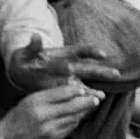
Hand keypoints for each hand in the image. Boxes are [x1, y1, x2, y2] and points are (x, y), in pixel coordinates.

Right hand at [0, 82, 98, 138]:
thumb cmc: (19, 117)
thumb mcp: (30, 100)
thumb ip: (50, 95)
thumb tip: (74, 91)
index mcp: (36, 102)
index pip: (62, 93)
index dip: (76, 91)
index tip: (84, 89)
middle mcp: (43, 116)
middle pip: (73, 106)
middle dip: (88, 102)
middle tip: (98, 98)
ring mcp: (49, 131)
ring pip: (74, 119)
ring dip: (83, 112)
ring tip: (90, 106)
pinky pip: (69, 129)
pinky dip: (74, 122)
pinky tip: (77, 118)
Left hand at [8, 34, 139, 93]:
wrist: (23, 69)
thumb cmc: (26, 57)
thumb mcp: (28, 51)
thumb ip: (33, 45)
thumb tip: (35, 36)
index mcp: (64, 53)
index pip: (81, 50)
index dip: (92, 51)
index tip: (102, 54)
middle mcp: (70, 65)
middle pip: (89, 68)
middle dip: (102, 72)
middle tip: (116, 74)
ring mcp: (69, 77)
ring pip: (86, 83)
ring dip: (96, 88)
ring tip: (104, 95)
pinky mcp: (65, 87)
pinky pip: (78, 93)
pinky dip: (86, 97)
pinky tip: (95, 102)